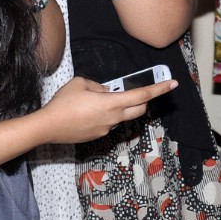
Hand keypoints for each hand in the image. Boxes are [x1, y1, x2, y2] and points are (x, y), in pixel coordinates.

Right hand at [35, 76, 176, 143]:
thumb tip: (105, 91)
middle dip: (142, 100)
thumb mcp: (79, 83)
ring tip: (96, 103)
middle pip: (140, 109)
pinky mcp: (98, 136)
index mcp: (112, 102)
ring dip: (118, 108)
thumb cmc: (62, 103)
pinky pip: (108, 124)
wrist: (48, 127)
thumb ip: (97, 86)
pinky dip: (104, 116)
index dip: (159, 88)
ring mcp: (107, 129)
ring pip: (122, 117)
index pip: (143, 94)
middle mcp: (114, 117)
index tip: (172, 83)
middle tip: (136, 93)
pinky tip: (87, 114)